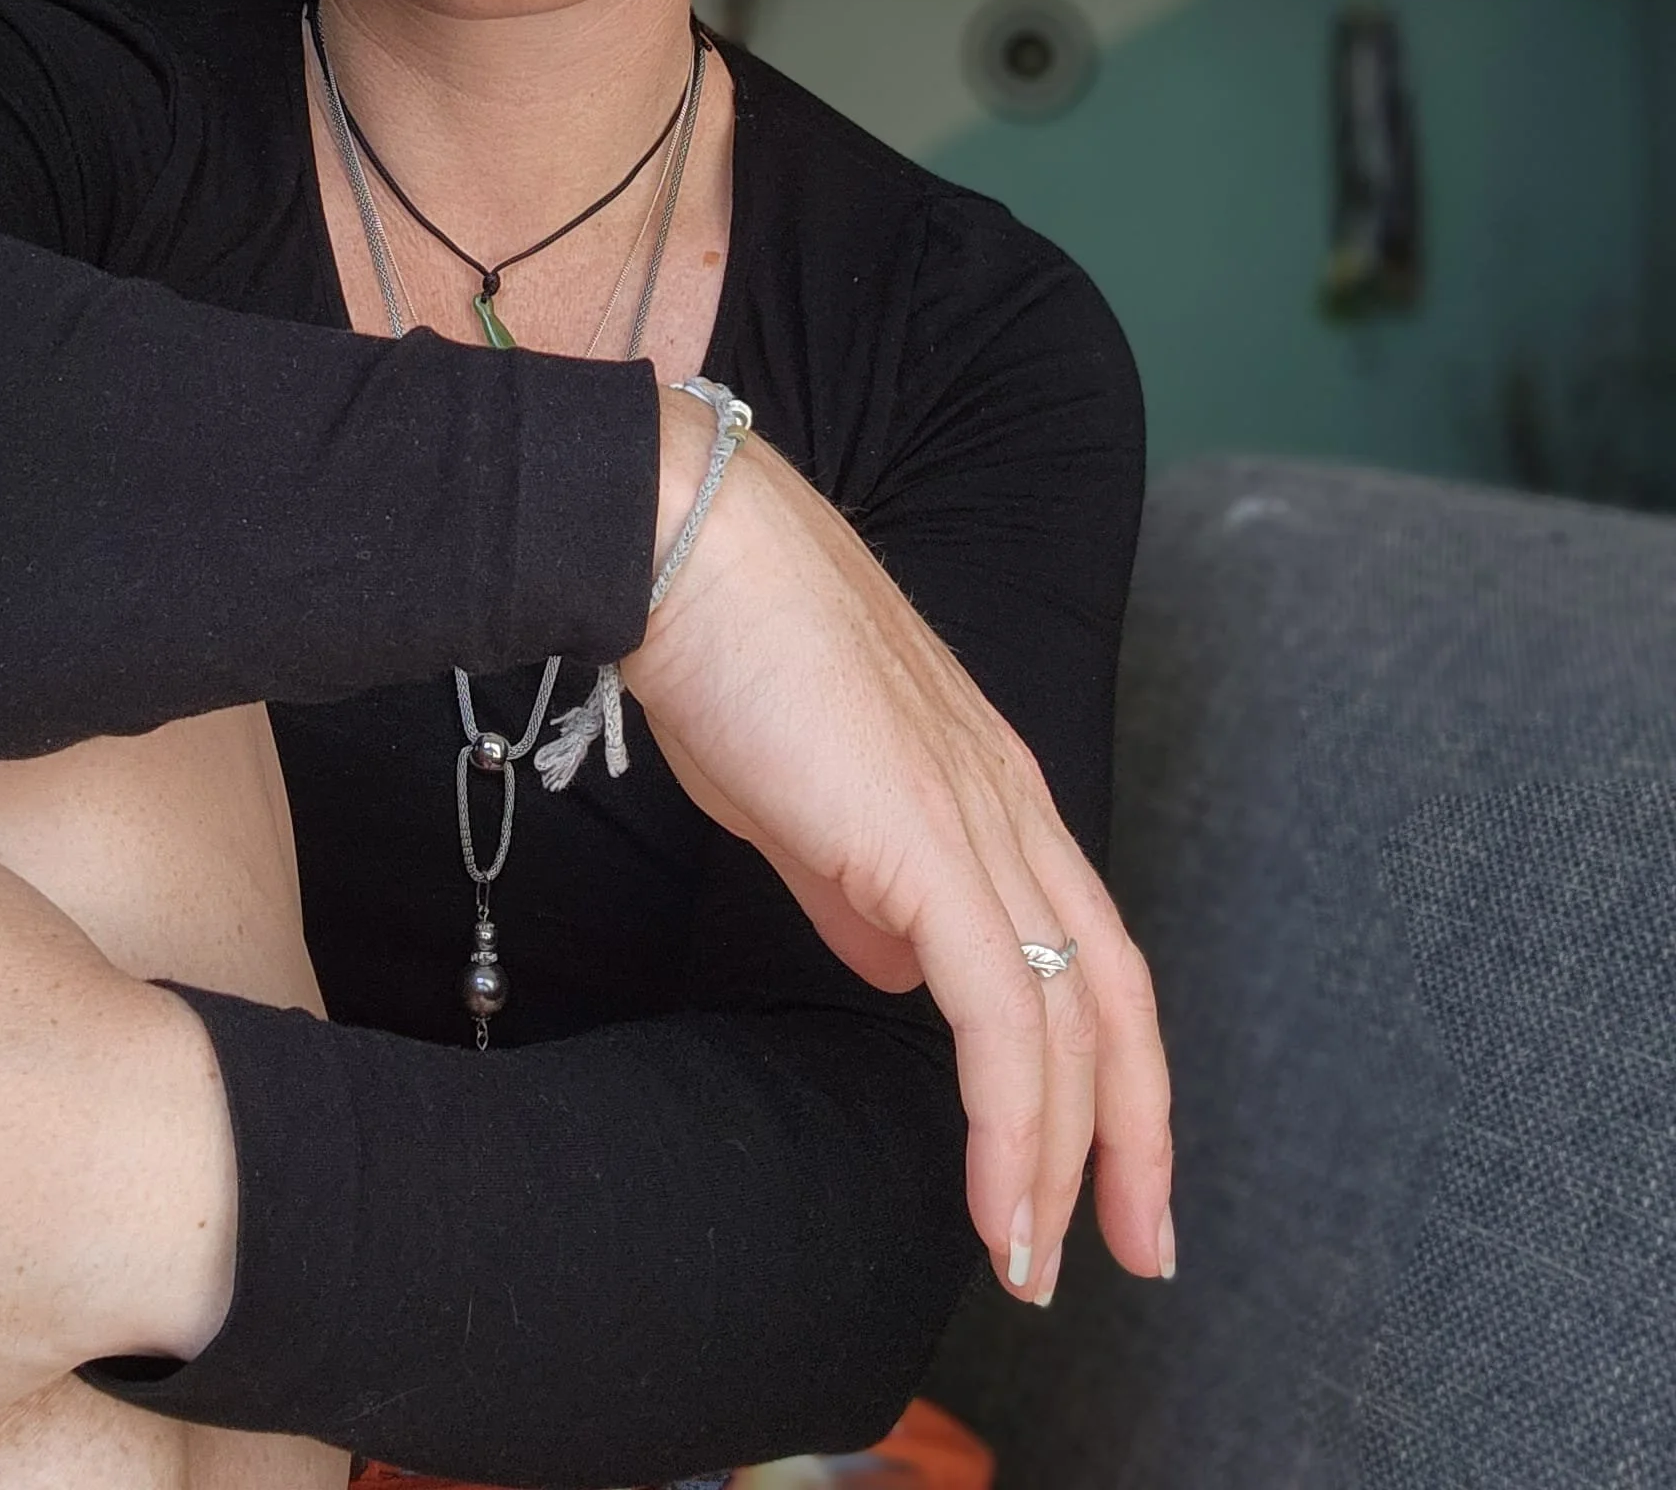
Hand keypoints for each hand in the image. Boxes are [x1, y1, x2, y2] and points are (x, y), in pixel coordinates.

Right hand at [627, 392, 1173, 1310]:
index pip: (1083, 947)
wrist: (682, 546)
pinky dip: (1013, 1127)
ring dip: (1065, 1161)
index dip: (1103, 1063)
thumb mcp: (801, 795)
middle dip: (1130, 1138)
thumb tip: (894, 972)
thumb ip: (855, 888)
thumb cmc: (724, 651)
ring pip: (1070, 1021)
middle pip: (1113, 997)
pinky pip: (1002, 1015)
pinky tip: (999, 1210)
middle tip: (1130, 1253)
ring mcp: (979, 821)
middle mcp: (1010, 805)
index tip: (1095, 1170)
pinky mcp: (928, 844)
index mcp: (987, 786)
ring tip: (1039, 1266)